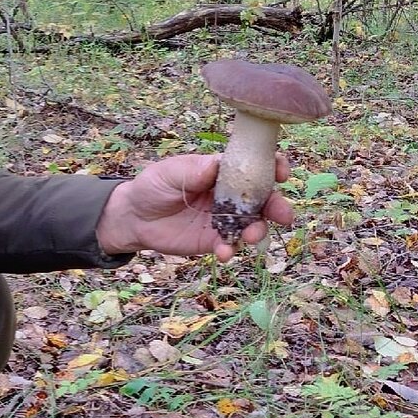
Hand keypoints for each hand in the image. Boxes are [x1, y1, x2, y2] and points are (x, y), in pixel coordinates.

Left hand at [95, 153, 293, 262]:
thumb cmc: (153, 186)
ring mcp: (225, 218)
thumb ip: (193, 170)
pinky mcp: (214, 240)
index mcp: (222, 171)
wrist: (134, 217)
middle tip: (283, 215)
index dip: (273, 166)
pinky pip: (230, 246)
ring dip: (258, 231)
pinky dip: (231, 250)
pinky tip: (223, 253)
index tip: (281, 171)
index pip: (254, 166)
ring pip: (252, 224)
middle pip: (262, 199)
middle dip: (276, 206)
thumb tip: (216, 165)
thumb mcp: (169, 172)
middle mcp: (230, 195)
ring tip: (250, 237)